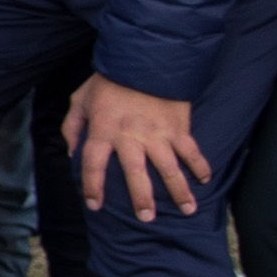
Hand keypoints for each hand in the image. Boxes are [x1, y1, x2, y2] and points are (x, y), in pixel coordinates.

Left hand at [65, 76, 210, 222]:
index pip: (93, 164)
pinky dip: (200, 165)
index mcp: (104, 129)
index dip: (92, 186)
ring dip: (179, 190)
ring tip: (187, 210)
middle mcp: (130, 135)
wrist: (144, 58)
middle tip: (146, 218)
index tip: (95, 204)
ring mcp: (157, 133)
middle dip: (141, 197)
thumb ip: (73, 126)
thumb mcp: (81, 98)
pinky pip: (191, 150)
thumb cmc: (109, 80)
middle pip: (135, 173)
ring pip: (169, 167)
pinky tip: (205, 180)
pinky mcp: (178, 126)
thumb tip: (70, 152)